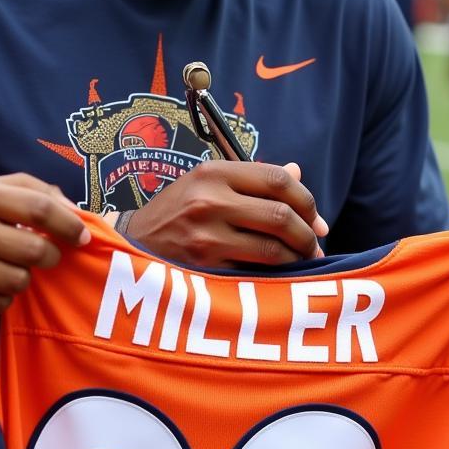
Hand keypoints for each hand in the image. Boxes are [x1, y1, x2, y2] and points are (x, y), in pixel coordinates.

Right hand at [0, 173, 90, 312]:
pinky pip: (2, 302)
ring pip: (21, 280)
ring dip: (27, 275)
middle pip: (35, 251)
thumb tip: (75, 212)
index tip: (82, 237)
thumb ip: (39, 191)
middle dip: (52, 255)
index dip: (69, 225)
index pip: (40, 209)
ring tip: (15, 264)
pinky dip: (7, 295)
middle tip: (48, 252)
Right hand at [123, 161, 328, 268]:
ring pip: (272, 249)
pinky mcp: (203, 269)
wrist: (132, 244)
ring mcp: (205, 236)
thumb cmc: (177, 210)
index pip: (277, 180)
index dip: (306, 200)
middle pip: (280, 216)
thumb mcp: (208, 182)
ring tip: (302, 261)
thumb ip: (253, 179)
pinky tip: (279, 276)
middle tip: (314, 244)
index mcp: (215, 172)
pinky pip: (253, 273)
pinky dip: (274, 276)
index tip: (316, 218)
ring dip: (296, 258)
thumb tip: (297, 172)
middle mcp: (210, 200)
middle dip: (307, 235)